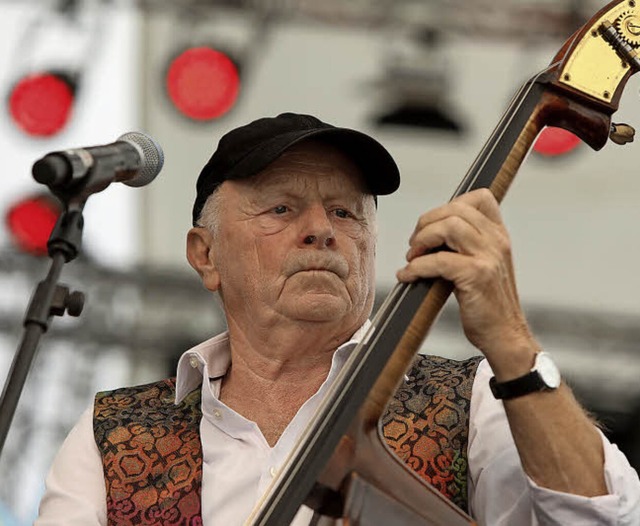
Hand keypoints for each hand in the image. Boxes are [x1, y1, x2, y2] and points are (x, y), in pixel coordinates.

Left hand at [396, 188, 536, 376]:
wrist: (504, 335)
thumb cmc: (487, 304)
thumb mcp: (482, 266)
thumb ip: (464, 246)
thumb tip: (428, 234)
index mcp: (499, 235)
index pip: (480, 197)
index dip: (449, 205)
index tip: (432, 226)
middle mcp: (497, 240)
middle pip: (455, 209)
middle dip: (426, 223)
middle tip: (415, 245)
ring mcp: (489, 257)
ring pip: (448, 226)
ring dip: (422, 240)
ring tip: (413, 258)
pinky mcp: (477, 275)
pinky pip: (439, 260)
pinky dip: (417, 266)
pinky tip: (409, 276)